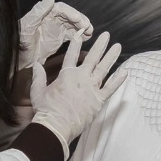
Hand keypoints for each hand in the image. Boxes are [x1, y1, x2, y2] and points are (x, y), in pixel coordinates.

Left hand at [18, 0, 93, 69]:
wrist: (19, 58)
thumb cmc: (19, 41)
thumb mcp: (27, 25)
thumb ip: (39, 11)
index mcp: (44, 13)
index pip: (61, 9)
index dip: (71, 13)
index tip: (79, 19)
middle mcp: (51, 19)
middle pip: (69, 16)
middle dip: (80, 20)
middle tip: (88, 27)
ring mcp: (56, 28)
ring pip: (72, 24)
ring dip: (82, 27)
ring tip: (90, 32)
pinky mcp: (58, 38)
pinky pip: (72, 34)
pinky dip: (79, 35)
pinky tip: (85, 38)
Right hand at [30, 31, 124, 156]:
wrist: (57, 125)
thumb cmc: (46, 110)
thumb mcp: (38, 91)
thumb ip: (38, 76)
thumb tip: (36, 63)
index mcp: (66, 75)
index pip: (72, 55)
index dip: (76, 44)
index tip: (81, 35)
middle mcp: (81, 78)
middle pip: (93, 58)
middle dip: (100, 45)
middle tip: (106, 35)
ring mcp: (92, 88)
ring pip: (104, 69)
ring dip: (111, 57)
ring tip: (118, 46)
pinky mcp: (99, 100)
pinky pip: (111, 88)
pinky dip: (118, 80)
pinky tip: (125, 72)